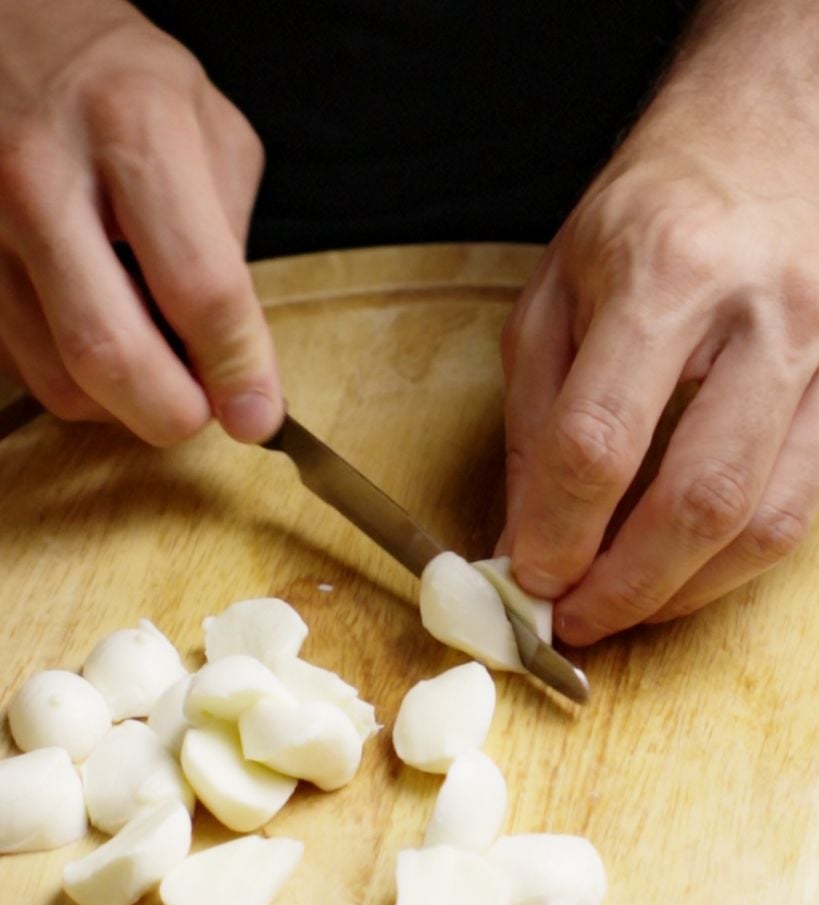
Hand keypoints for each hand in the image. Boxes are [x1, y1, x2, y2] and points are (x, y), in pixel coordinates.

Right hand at [0, 0, 279, 444]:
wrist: (9, 28)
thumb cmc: (127, 83)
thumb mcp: (214, 133)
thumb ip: (232, 242)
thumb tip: (236, 356)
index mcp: (134, 130)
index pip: (200, 287)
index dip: (238, 368)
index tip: (258, 416)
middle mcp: (43, 176)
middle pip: (108, 350)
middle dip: (171, 412)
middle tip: (204, 413)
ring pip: (57, 374)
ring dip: (125, 401)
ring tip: (160, 365)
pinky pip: (21, 359)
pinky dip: (78, 377)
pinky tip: (108, 336)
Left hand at [501, 106, 818, 644]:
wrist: (789, 145)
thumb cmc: (658, 212)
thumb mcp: (558, 290)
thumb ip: (536, 417)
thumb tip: (528, 534)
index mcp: (671, 270)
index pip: (602, 439)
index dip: (560, 531)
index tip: (532, 577)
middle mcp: (773, 313)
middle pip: (699, 498)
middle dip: (628, 586)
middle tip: (580, 620)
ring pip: (767, 524)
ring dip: (685, 590)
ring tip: (629, 603)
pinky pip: (807, 510)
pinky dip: (736, 559)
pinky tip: (689, 562)